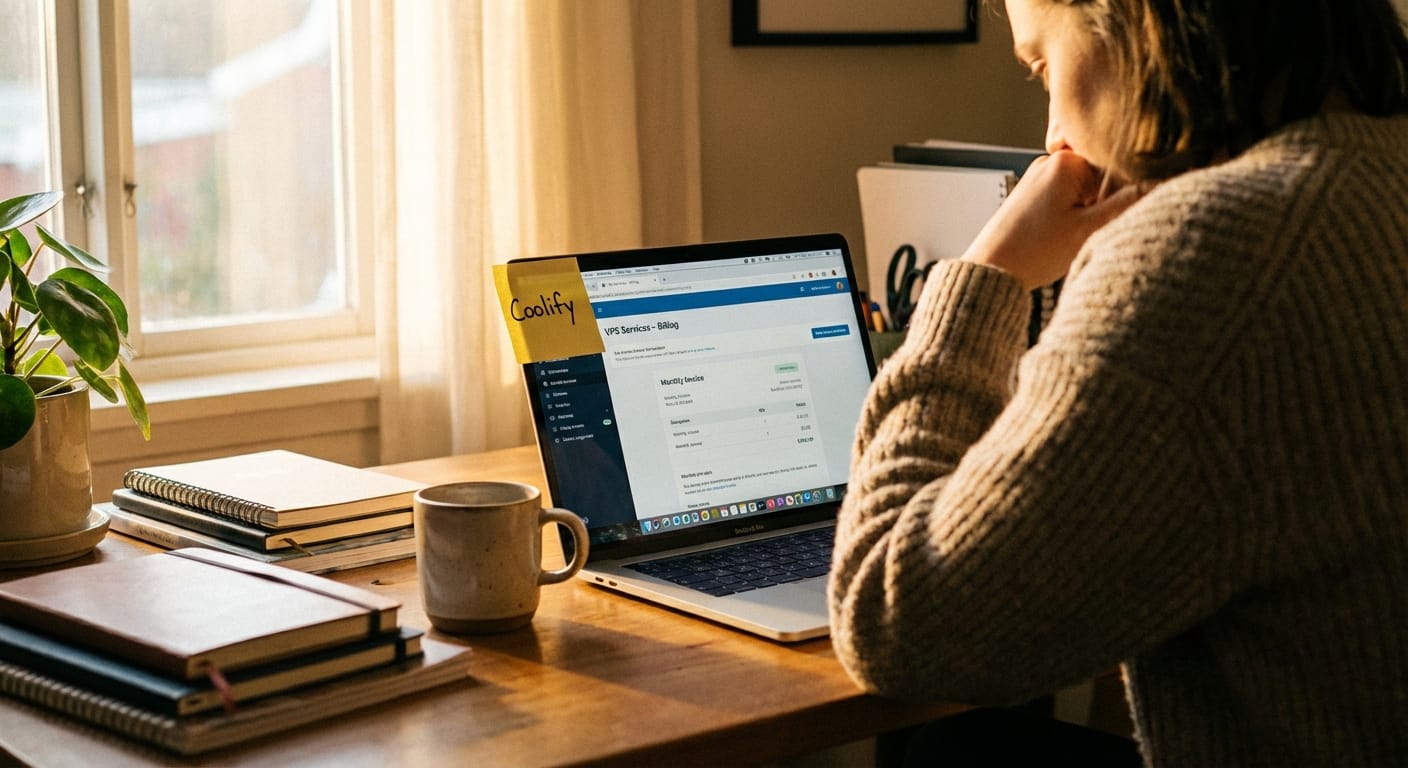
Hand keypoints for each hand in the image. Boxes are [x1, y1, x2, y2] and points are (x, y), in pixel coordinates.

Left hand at [961, 151, 1142, 289]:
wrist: (990, 270)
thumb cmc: (1034, 251)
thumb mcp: (1088, 229)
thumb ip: (1127, 203)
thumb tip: (1159, 182)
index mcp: (1067, 162)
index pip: (1118, 166)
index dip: (1127, 191)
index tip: (1122, 214)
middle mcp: (1051, 162)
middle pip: (1101, 177)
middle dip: (1106, 203)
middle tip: (1095, 230)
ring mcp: (1039, 177)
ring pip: (1084, 190)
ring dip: (1090, 212)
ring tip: (1073, 236)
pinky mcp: (1032, 195)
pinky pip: (1066, 199)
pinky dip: (1073, 216)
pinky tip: (1062, 236)